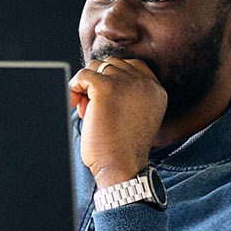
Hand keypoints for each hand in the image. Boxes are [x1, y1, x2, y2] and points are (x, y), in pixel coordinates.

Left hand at [69, 58, 167, 186]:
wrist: (121, 166)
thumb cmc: (122, 148)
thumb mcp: (136, 116)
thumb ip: (128, 95)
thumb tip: (98, 78)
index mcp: (156, 90)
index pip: (131, 65)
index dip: (112, 78)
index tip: (104, 101)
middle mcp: (145, 83)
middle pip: (110, 65)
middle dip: (98, 83)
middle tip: (93, 109)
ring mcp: (126, 83)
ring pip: (95, 68)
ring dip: (86, 87)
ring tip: (87, 111)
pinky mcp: (106, 88)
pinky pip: (83, 75)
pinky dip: (75, 88)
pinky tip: (76, 106)